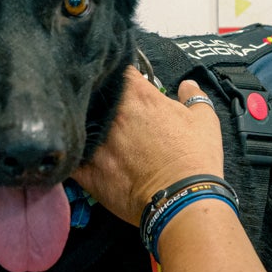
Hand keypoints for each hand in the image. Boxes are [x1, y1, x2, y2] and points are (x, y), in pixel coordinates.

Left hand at [73, 69, 224, 225]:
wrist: (183, 201)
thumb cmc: (195, 159)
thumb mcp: (204, 121)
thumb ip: (194, 97)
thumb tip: (188, 85)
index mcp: (137, 96)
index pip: (118, 70)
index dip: (117, 75)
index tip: (121, 84)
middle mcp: (111, 113)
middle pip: (92, 95)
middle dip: (96, 99)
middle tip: (105, 110)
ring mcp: (95, 141)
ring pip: (75, 123)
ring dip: (81, 125)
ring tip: (88, 131)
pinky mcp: (86, 169)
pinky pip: (68, 156)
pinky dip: (70, 154)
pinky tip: (75, 157)